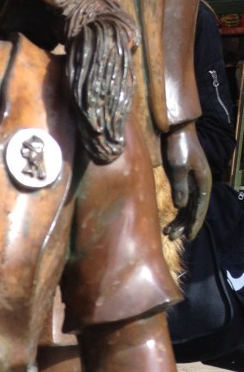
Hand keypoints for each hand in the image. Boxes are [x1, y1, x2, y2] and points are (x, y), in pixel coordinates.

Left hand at [162, 122, 210, 240]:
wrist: (176, 133)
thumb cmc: (179, 147)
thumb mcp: (179, 166)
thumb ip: (180, 186)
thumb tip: (181, 206)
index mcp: (203, 181)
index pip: (200, 207)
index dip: (195, 222)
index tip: (189, 236)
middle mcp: (200, 185)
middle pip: (194, 211)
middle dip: (184, 226)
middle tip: (173, 238)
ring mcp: (192, 185)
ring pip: (187, 210)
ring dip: (179, 222)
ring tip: (168, 234)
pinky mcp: (183, 184)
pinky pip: (182, 204)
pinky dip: (175, 215)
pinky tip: (167, 225)